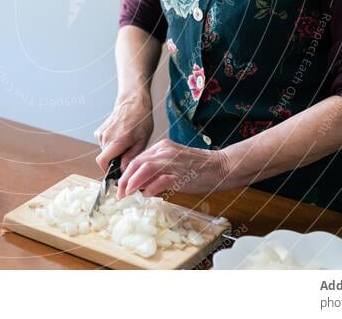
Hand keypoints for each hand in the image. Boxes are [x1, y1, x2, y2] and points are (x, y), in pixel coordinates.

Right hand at [94, 93, 153, 171]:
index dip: (108, 171)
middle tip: (128, 154)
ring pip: (105, 152)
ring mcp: (101, 134)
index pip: (102, 162)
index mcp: (116, 141)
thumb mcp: (142, 141)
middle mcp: (105, 137)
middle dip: (115, 161)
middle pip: (105, 159)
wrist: (132, 102)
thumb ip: (131, 157)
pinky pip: (104, 144)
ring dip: (114, 153)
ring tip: (126, 143)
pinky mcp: (99, 131)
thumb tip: (122, 171)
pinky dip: (111, 145)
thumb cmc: (141, 120)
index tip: (117, 173)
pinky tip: (121, 137)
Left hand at [115, 139, 229, 197]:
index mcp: (163, 147)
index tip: (121, 185)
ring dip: (133, 182)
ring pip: (145, 168)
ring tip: (127, 194)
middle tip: (120, 193)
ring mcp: (173, 161)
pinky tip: (147, 195)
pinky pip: (160, 180)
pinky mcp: (181, 173)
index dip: (127, 173)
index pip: (138, 159)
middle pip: (137, 163)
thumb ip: (158, 170)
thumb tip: (141, 184)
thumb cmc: (199, 167)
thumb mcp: (174, 163)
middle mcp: (165, 151)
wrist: (222, 166)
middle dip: (125, 179)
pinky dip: (151, 188)